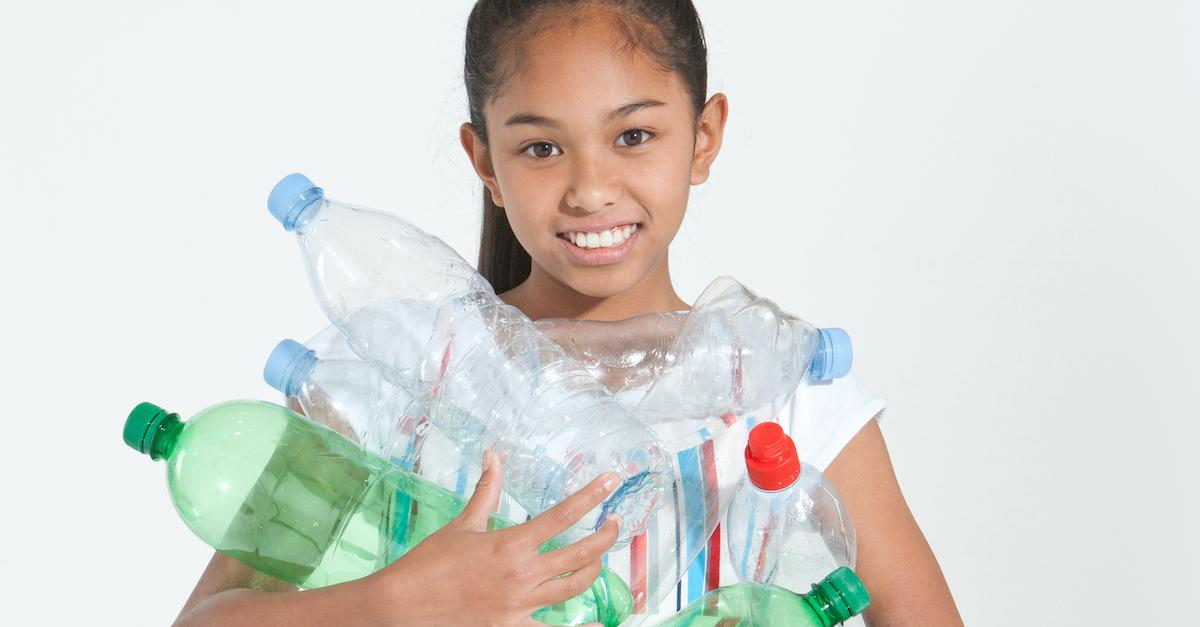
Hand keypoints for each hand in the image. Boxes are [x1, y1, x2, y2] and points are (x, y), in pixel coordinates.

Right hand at [362, 450, 621, 626]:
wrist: (402, 607)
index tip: (612, 481)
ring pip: (574, 587)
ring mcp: (520, 605)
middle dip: (606, 536)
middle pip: (580, 553)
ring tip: (600, 558)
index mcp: (510, 544)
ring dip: (594, 570)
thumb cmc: (429, 564)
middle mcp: (521, 574)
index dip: (591, 496)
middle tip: (615, 523)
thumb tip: (493, 456)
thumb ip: (486, 491)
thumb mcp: (462, 525)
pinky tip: (599, 626)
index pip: (562, 515)